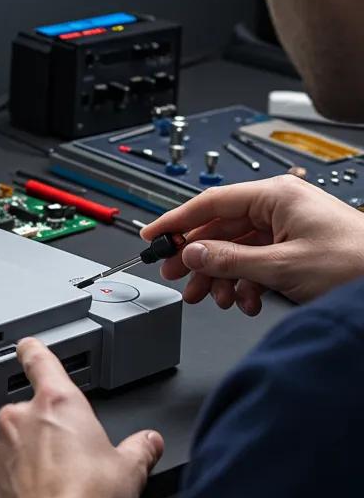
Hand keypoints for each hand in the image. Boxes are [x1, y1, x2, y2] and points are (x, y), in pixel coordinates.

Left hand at [0, 339, 163, 497]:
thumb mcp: (129, 471)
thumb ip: (139, 450)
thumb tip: (150, 442)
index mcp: (56, 404)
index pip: (40, 362)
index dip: (33, 352)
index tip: (27, 347)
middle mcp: (20, 419)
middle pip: (30, 416)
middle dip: (45, 436)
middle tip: (68, 465)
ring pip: (11, 450)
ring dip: (26, 464)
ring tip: (53, 493)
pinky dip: (11, 492)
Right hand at [140, 174, 363, 313]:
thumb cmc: (357, 264)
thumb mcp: (282, 265)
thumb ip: (230, 259)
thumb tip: (191, 254)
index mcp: (276, 196)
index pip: (211, 202)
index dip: (177, 220)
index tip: (154, 236)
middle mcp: (279, 207)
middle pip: (220, 228)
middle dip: (197, 256)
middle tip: (175, 274)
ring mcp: (288, 228)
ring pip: (236, 248)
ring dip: (220, 275)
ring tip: (210, 296)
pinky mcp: (295, 248)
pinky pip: (255, 261)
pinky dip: (244, 282)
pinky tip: (244, 301)